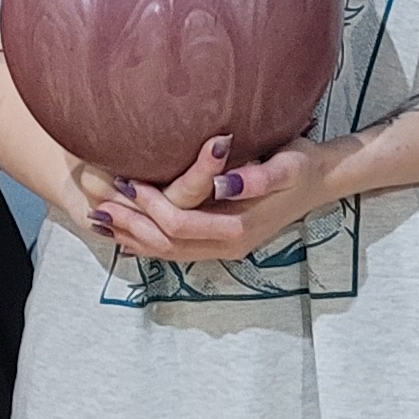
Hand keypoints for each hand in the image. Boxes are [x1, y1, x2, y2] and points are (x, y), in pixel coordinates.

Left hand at [83, 130, 348, 262]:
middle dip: (130, 226)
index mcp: (237, 228)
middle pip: (166, 245)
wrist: (323, 182)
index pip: (179, 225)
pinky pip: (176, 251)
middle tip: (96, 205)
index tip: (123, 183)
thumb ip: (257, 177)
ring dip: (133, 238)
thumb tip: (222, 183)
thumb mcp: (287, 165)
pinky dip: (147, 243)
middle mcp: (226, 246)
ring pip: (167, 253)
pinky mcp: (220, 243)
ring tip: (100, 220)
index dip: (148, 208)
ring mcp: (223, 249)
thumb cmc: (301, 165)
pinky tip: (128, 231)